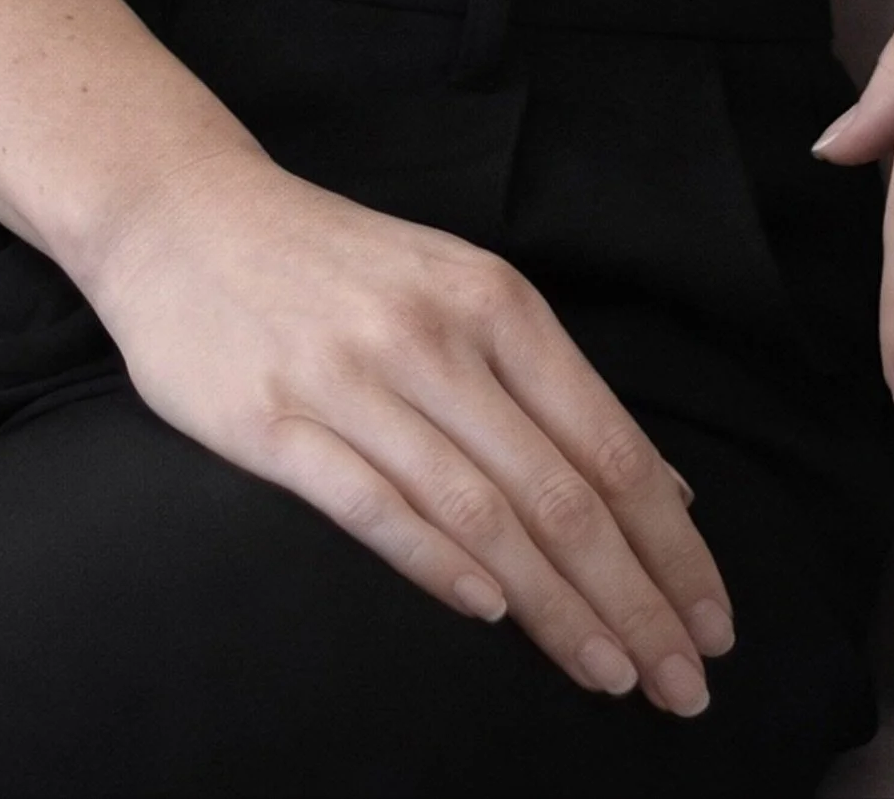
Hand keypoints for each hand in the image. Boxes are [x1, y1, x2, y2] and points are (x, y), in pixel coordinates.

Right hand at [81, 146, 735, 714]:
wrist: (180, 209)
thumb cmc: (334, 262)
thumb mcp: (457, 287)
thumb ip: (552, 385)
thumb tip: (662, 487)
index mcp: (491, 300)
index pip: (608, 444)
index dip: (670, 547)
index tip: (713, 624)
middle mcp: (432, 336)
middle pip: (559, 492)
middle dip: (633, 600)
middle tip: (682, 684)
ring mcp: (351, 378)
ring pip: (481, 513)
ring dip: (556, 608)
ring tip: (610, 675)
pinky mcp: (273, 421)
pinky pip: (372, 505)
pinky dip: (438, 564)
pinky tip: (490, 615)